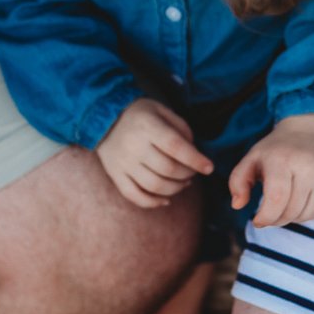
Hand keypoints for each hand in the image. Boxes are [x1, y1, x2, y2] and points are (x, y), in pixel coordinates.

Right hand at [96, 98, 213, 208]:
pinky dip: (153, 202)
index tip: (209, 168)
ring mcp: (123, 163)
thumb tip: (194, 153)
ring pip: (154, 186)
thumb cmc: (141, 115)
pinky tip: (166, 199)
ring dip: (175, 189)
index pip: (175, 147)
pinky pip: (135, 196)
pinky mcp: (115, 175)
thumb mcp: (163, 110)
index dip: (195, 160)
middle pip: (167, 169)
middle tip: (193, 172)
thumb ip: (181, 129)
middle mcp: (134, 146)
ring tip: (183, 183)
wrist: (103, 118)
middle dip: (187, 174)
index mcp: (148, 126)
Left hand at [229, 109, 313, 227]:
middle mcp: (308, 166)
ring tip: (286, 205)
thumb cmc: (278, 148)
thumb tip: (238, 205)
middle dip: (277, 219)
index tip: (257, 220)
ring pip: (309, 215)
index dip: (265, 217)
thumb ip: (238, 181)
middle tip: (271, 213)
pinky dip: (311, 209)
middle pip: (292, 212)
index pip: (275, 200)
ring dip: (294, 217)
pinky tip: (303, 197)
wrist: (312, 129)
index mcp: (282, 160)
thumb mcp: (252, 158)